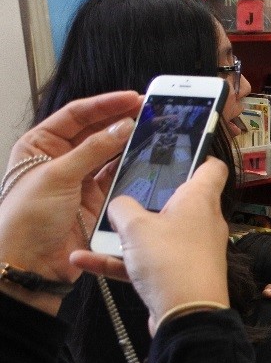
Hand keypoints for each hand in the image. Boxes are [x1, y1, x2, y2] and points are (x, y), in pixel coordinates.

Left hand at [0, 91, 140, 311]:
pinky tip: (145, 161)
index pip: (76, 115)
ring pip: (110, 155)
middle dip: (121, 122)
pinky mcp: (96, 201)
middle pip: (96, 133)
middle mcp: (60, 160)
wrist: (30, 263)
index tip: (132, 98)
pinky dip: (131, 170)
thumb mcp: (57, 175)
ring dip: (129, 146)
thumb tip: (122, 126)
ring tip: (152, 134)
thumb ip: (93, 150)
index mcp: (39, 145)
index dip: (105, 105)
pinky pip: (118, 179)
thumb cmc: (25, 219)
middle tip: (149, 113)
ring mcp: (79, 181)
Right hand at [72, 156, 229, 328]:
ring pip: (155, 233)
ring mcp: (191, 250)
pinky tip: (83, 259)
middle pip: (176, 200)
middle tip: (120, 187)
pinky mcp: (178, 275)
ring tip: (95, 229)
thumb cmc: (170, 260)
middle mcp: (201, 222)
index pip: (211, 168)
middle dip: (147, 196)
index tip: (176, 150)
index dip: (197, 155)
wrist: (187, 317)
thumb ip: (121, 207)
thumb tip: (120, 205)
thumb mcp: (135, 226)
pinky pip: (146, 262)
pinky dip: (119, 261)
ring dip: (125, 234)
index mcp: (200, 200)